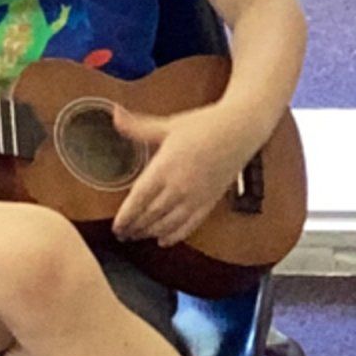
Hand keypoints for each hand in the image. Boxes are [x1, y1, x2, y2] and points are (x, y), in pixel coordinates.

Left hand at [110, 102, 246, 248]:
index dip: (125, 216)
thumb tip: (115, 115)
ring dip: (151, 233)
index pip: (139, 199)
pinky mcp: (210, 201)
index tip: (116, 226)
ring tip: (138, 236)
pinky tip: (164, 240)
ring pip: (168, 224)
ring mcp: (196, 197)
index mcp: (166, 167)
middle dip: (134, 227)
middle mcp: (180, 186)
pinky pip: (190, 225)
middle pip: (151, 215)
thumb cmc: (205, 125)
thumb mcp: (168, 125)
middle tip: (122, 234)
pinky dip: (176, 236)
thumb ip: (139, 127)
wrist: (239, 130)